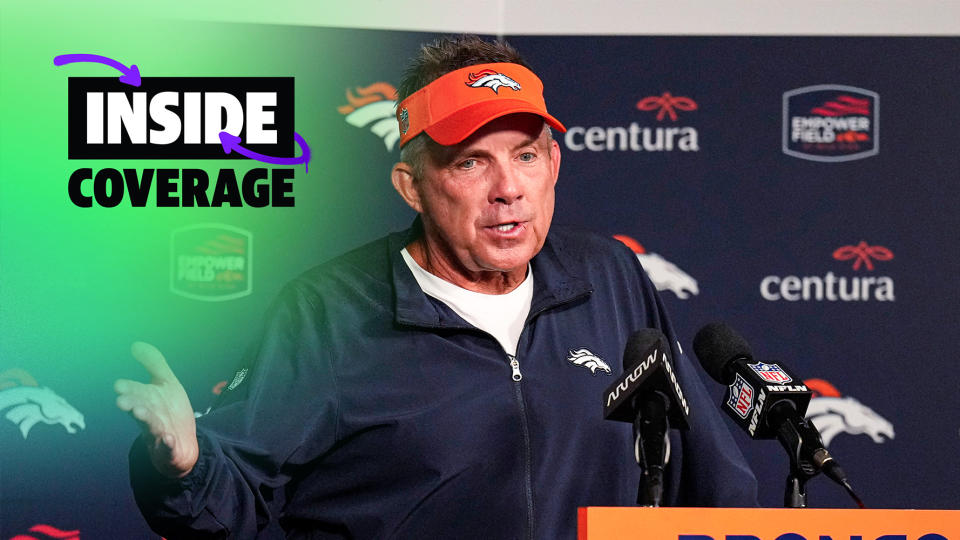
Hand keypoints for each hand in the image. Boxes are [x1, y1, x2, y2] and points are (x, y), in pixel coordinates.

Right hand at [115, 342, 198, 478]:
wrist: (182, 445)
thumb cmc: (169, 411)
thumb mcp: (165, 383)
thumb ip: (153, 363)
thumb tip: (135, 344)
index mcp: (147, 402)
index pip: (137, 393)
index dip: (129, 389)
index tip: (119, 385)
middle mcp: (150, 418)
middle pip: (140, 410)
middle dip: (132, 405)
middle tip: (123, 401)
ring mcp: (159, 435)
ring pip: (151, 428)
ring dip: (146, 420)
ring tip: (140, 413)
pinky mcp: (170, 451)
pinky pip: (168, 448)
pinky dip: (167, 445)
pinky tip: (169, 439)